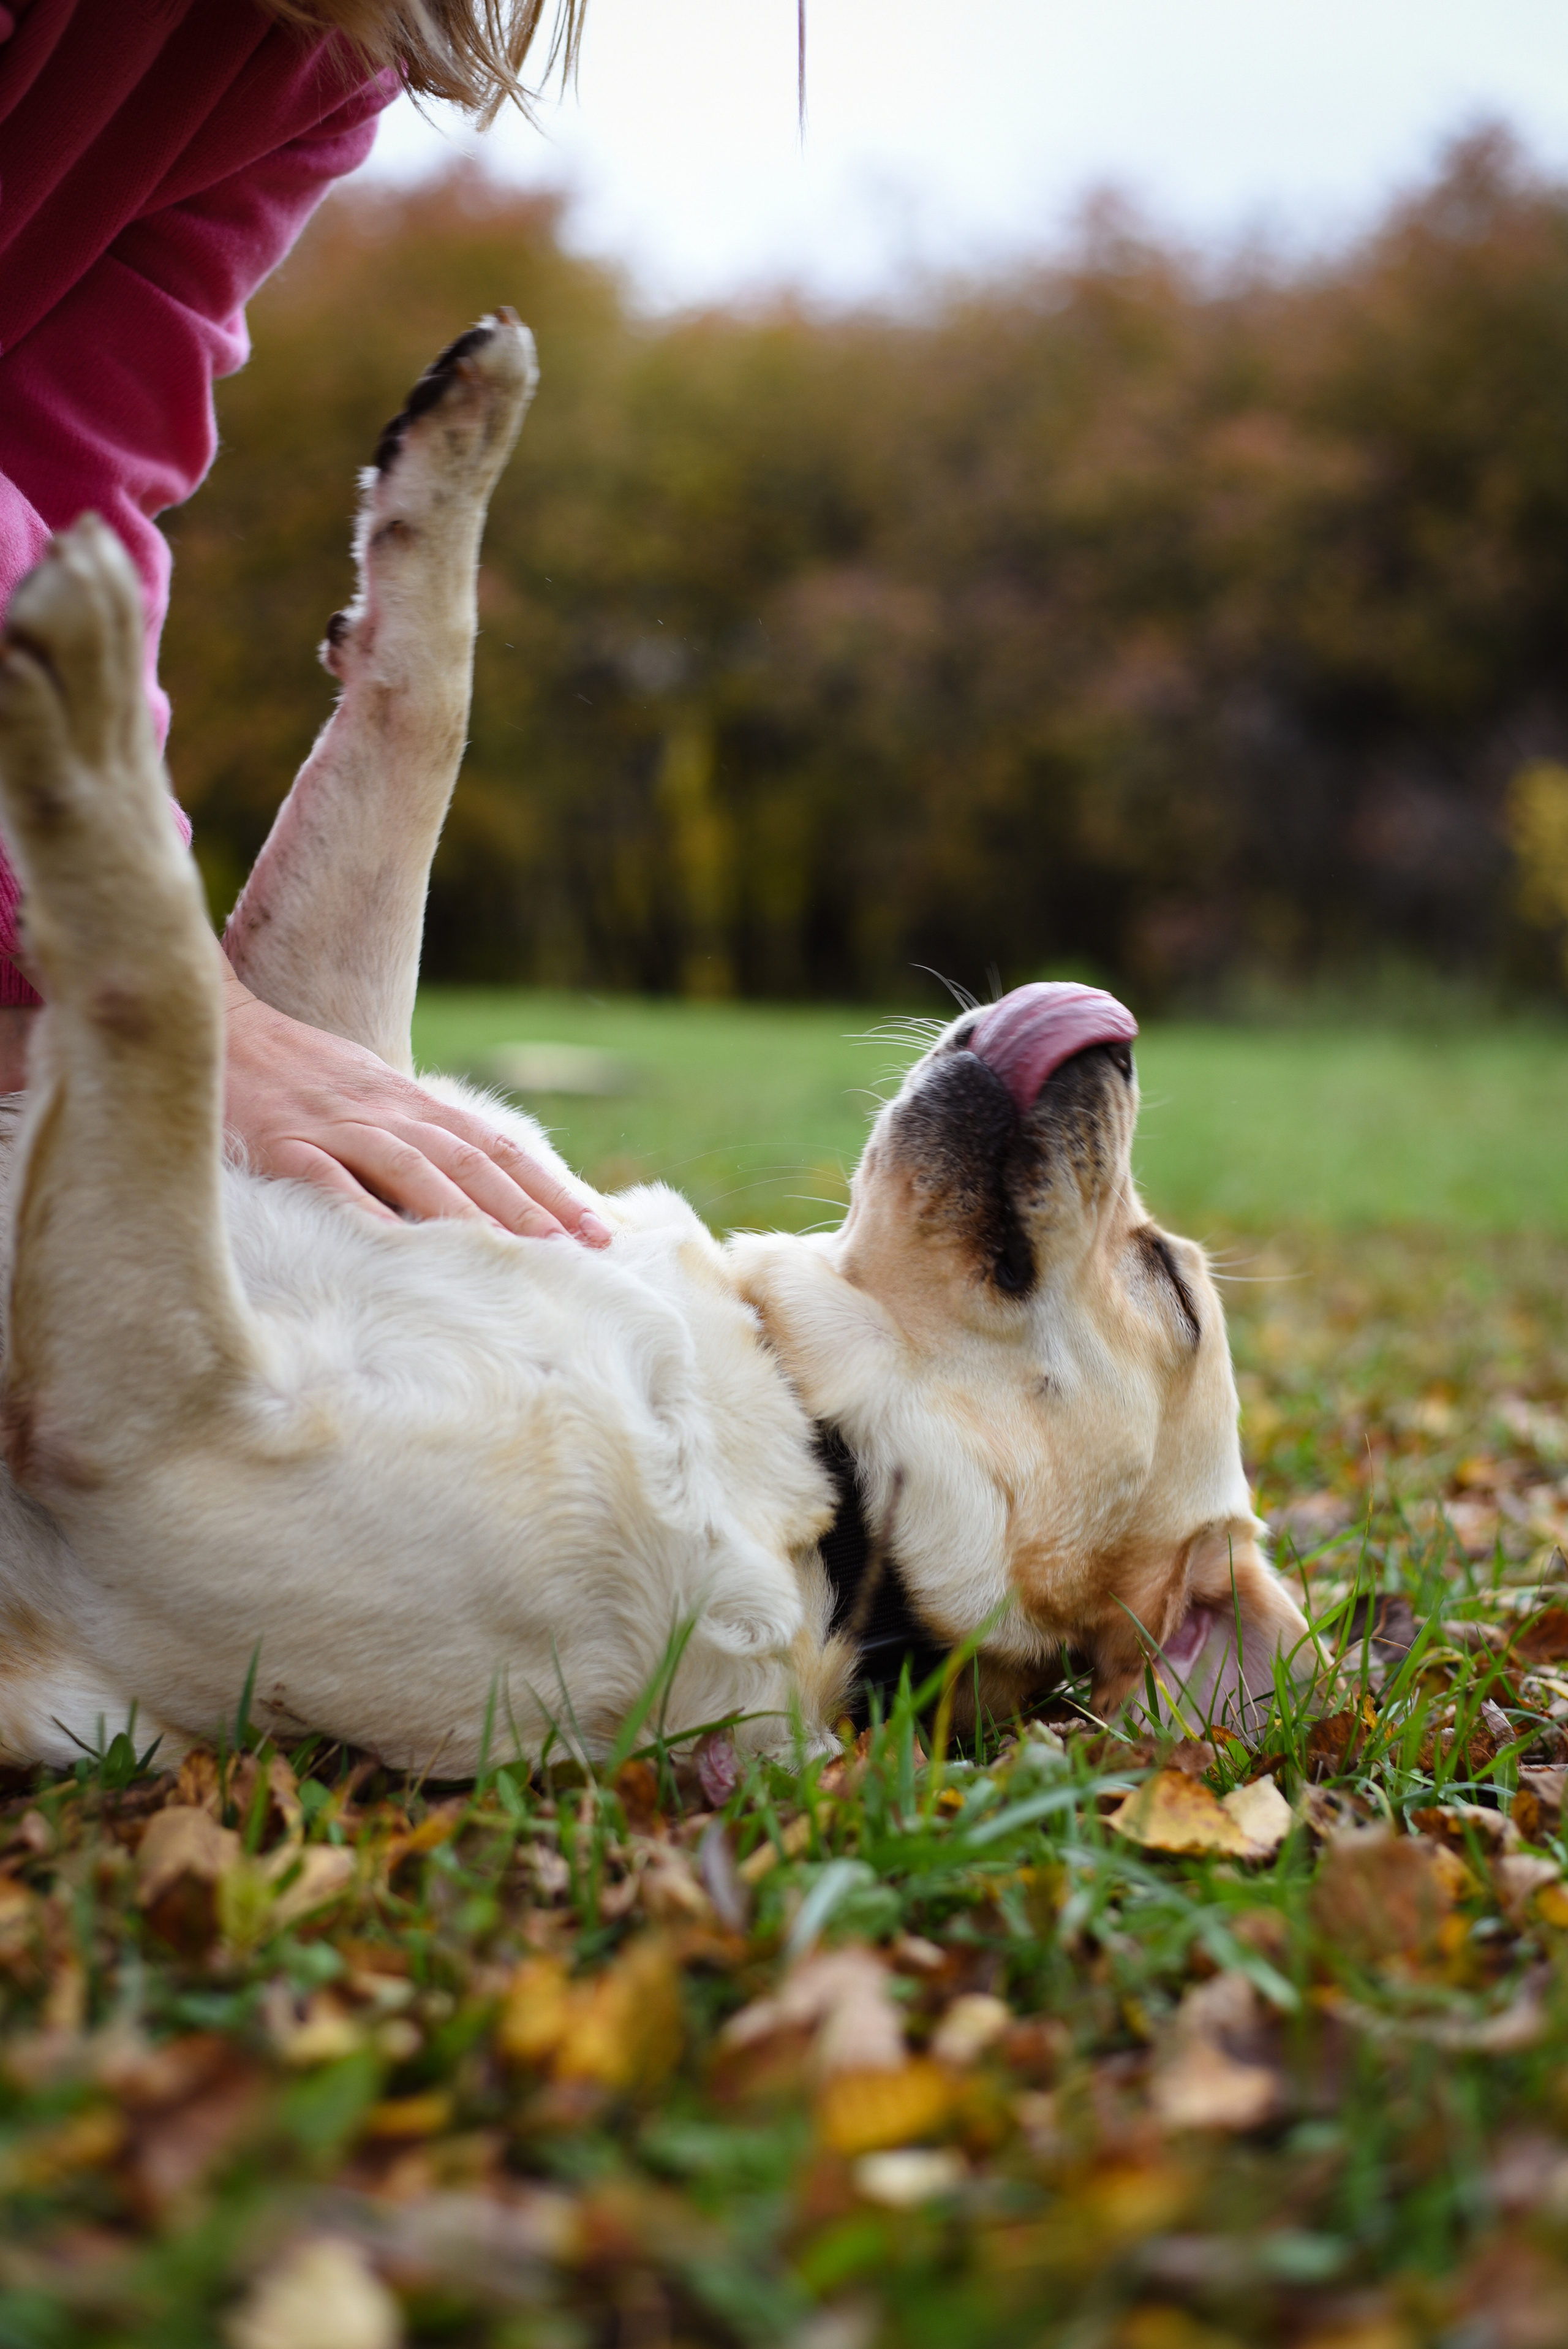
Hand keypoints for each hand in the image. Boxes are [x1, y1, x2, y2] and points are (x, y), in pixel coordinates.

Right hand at [219, 955, 610, 1242]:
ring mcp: (334, 1127)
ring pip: (414, 1169)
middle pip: (472, 1161)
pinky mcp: (282, 1145)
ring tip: (520, 1254)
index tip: (598, 1227)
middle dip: (533, 1207)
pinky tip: (399, 1245)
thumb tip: (472, 1192)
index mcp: (410, 1103)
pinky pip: (330, 1179)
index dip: (549, 1186)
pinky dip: (365, 1209)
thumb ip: (415, 1138)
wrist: (216, 1026)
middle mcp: (384, 1112)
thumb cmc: (295, 1075)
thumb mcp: (369, 1096)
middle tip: (586, 1249)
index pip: (496, 1147)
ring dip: (471, 1213)